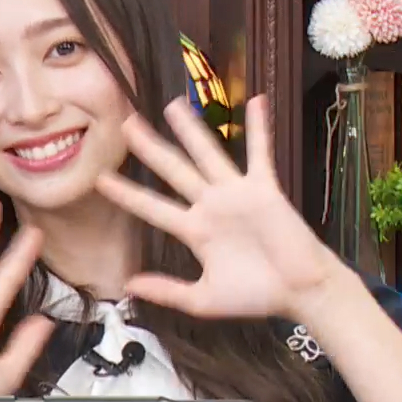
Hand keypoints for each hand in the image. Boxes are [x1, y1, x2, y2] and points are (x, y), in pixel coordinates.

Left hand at [95, 95, 348, 322]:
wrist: (301, 294)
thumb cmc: (257, 296)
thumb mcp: (204, 299)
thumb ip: (168, 292)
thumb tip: (129, 286)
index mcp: (194, 231)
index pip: (152, 207)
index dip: (127, 194)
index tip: (100, 179)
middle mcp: (211, 206)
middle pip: (172, 170)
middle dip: (150, 147)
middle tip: (126, 122)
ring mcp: (236, 194)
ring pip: (207, 154)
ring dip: (191, 129)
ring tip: (172, 104)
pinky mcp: (264, 190)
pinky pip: (259, 154)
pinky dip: (259, 129)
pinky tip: (254, 102)